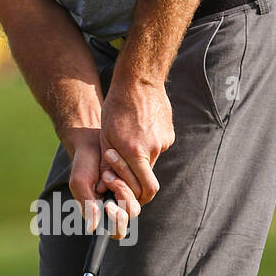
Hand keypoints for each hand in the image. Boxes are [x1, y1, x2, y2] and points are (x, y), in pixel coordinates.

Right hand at [64, 127, 136, 239]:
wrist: (92, 143)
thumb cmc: (83, 165)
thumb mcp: (80, 184)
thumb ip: (87, 205)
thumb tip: (93, 228)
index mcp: (101, 215)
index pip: (117, 231)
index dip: (117, 223)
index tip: (109, 206)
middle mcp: (116, 209)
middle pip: (130, 216)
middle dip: (122, 197)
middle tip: (107, 179)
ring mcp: (127, 196)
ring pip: (137, 202)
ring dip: (123, 186)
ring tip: (106, 172)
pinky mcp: (135, 184)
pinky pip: (141, 187)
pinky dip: (129, 176)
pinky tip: (114, 167)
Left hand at [98, 77, 174, 204]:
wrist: (139, 82)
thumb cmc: (116, 108)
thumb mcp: (106, 136)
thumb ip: (108, 163)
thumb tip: (106, 186)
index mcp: (136, 152)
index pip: (145, 189)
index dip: (135, 194)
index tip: (119, 186)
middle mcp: (154, 149)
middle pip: (149, 178)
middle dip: (136, 180)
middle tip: (121, 172)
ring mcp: (164, 141)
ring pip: (152, 162)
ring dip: (140, 160)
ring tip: (128, 143)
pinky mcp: (169, 134)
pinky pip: (158, 148)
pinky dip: (148, 147)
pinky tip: (139, 132)